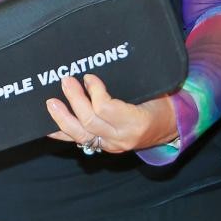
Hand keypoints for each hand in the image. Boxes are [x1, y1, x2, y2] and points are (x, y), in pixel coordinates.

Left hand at [45, 74, 177, 153]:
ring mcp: (113, 146)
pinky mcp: (105, 148)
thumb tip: (96, 72)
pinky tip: (49, 126)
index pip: (106, 108)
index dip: (94, 91)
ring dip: (63, 117)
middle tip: (66, 81)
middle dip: (74, 99)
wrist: (172, 126)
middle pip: (90, 121)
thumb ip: (127, 83)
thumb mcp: (153, 90)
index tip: (88, 77)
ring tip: (51, 102)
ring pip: (81, 135)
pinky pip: (80, 142)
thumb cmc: (163, 103)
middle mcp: (122, 137)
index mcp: (136, 121)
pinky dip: (62, 133)